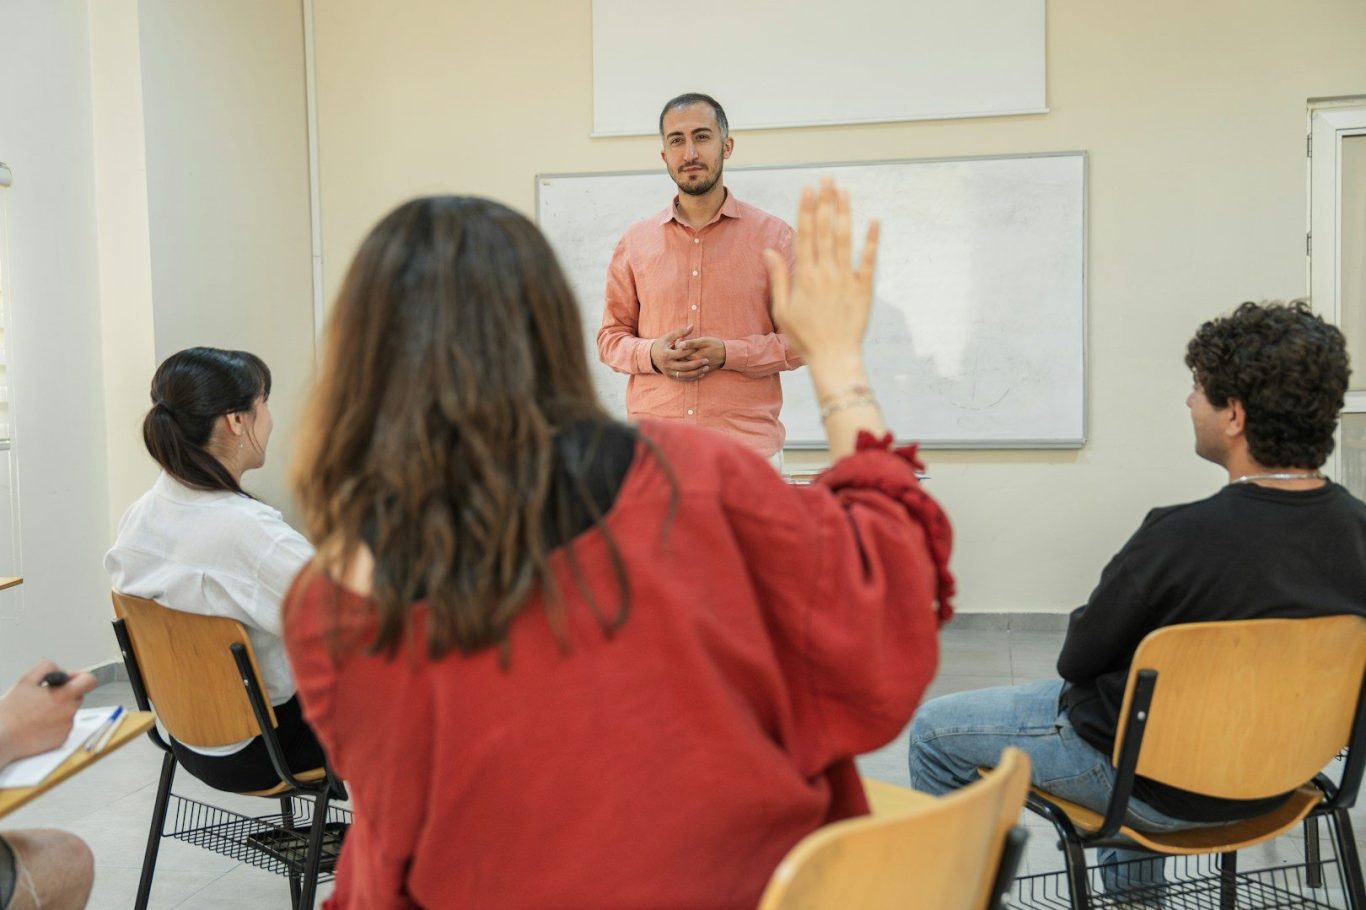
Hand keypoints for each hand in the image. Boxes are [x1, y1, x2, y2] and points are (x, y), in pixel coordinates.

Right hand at [0, 661, 97, 766]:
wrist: (2, 737)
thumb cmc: (11, 711)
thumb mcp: (27, 680)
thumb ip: (48, 668)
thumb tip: (62, 672)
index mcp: (64, 695)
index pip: (89, 681)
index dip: (80, 677)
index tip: (70, 679)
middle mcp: (70, 712)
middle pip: (77, 696)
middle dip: (64, 694)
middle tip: (44, 696)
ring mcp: (67, 727)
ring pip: (69, 712)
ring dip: (58, 709)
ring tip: (36, 712)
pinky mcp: (61, 740)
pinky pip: (63, 727)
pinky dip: (54, 724)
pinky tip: (37, 724)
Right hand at [650, 324, 706, 381]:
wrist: (651, 356)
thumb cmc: (661, 344)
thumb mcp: (668, 337)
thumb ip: (680, 332)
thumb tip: (692, 326)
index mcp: (666, 355)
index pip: (680, 353)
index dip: (690, 350)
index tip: (699, 347)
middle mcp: (667, 365)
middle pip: (684, 366)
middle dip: (696, 364)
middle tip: (707, 360)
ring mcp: (669, 372)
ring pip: (685, 375)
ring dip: (696, 372)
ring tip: (706, 368)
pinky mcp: (671, 377)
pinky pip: (683, 379)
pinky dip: (692, 377)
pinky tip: (701, 374)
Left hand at [676, 337, 725, 371]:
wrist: (726, 354)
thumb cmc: (715, 345)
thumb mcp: (704, 341)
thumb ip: (691, 343)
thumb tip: (679, 344)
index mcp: (694, 356)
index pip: (679, 352)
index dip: (676, 345)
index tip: (678, 339)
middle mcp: (694, 364)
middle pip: (680, 360)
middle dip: (677, 353)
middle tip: (678, 345)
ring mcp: (696, 369)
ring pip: (683, 365)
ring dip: (680, 358)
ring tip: (681, 351)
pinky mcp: (699, 370)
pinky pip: (688, 371)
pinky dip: (685, 365)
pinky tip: (685, 358)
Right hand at [763, 179, 878, 365]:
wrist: (833, 357)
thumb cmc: (804, 337)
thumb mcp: (782, 309)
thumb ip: (779, 277)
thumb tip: (769, 251)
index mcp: (804, 276)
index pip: (805, 234)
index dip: (807, 209)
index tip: (807, 188)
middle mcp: (825, 272)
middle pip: (825, 230)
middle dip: (825, 202)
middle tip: (827, 178)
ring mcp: (846, 279)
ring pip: (845, 238)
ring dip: (844, 212)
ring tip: (844, 190)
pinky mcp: (864, 289)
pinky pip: (868, 260)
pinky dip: (872, 240)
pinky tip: (874, 221)